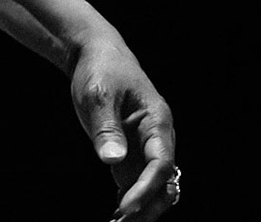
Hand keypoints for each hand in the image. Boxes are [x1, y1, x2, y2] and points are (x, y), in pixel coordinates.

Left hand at [70, 32, 177, 218]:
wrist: (97, 55)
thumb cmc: (101, 70)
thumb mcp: (98, 94)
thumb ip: (106, 127)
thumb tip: (112, 160)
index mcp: (157, 121)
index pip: (161, 163)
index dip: (147, 188)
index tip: (126, 208)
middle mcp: (156, 138)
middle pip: (164, 182)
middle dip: (148, 205)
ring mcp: (144, 148)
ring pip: (153, 188)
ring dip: (140, 208)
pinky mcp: (129, 154)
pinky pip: (135, 185)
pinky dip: (129, 202)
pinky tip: (116, 217)